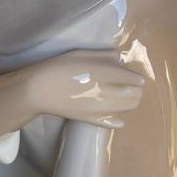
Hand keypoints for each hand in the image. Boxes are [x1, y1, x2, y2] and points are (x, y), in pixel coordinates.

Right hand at [24, 50, 147, 126]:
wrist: (40, 90)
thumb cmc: (59, 67)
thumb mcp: (81, 54)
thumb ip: (103, 55)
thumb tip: (119, 59)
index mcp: (105, 73)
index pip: (134, 79)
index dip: (136, 77)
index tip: (133, 75)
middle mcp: (108, 92)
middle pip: (136, 95)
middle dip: (136, 89)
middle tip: (128, 84)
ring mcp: (102, 109)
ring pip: (129, 108)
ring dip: (129, 101)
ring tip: (120, 95)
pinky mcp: (93, 120)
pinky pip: (115, 123)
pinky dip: (119, 118)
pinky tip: (114, 112)